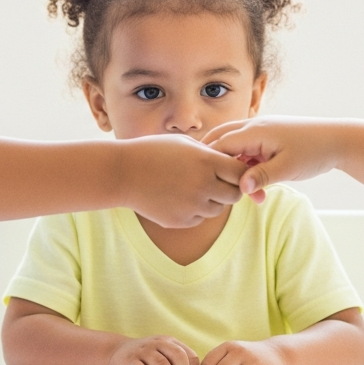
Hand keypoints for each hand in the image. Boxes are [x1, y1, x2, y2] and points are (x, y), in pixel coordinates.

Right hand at [118, 135, 245, 227]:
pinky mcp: (181, 221)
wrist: (123, 173)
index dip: (239, 172)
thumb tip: (233, 161)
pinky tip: (178, 197)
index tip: (231, 171)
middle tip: (218, 183)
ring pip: (217, 209)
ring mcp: (192, 206)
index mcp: (206, 162)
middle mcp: (203, 185)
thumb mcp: (185, 144)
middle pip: (234, 195)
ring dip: (211, 201)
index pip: (240, 173)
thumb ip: (211, 154)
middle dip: (230, 189)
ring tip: (193, 187)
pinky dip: (194, 210)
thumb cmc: (154, 152)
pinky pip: (199, 218)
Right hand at [203, 117, 345, 201]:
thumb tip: (239, 188)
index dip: (210, 163)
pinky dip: (246, 167)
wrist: (338, 141)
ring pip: (234, 147)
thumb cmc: (314, 152)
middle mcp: (254, 126)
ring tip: (245, 194)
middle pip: (220, 140)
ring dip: (235, 168)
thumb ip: (261, 178)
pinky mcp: (268, 137)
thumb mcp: (287, 168)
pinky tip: (256, 188)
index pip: (220, 144)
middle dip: (215, 163)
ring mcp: (261, 130)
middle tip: (209, 184)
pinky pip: (248, 150)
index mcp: (255, 131)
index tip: (205, 182)